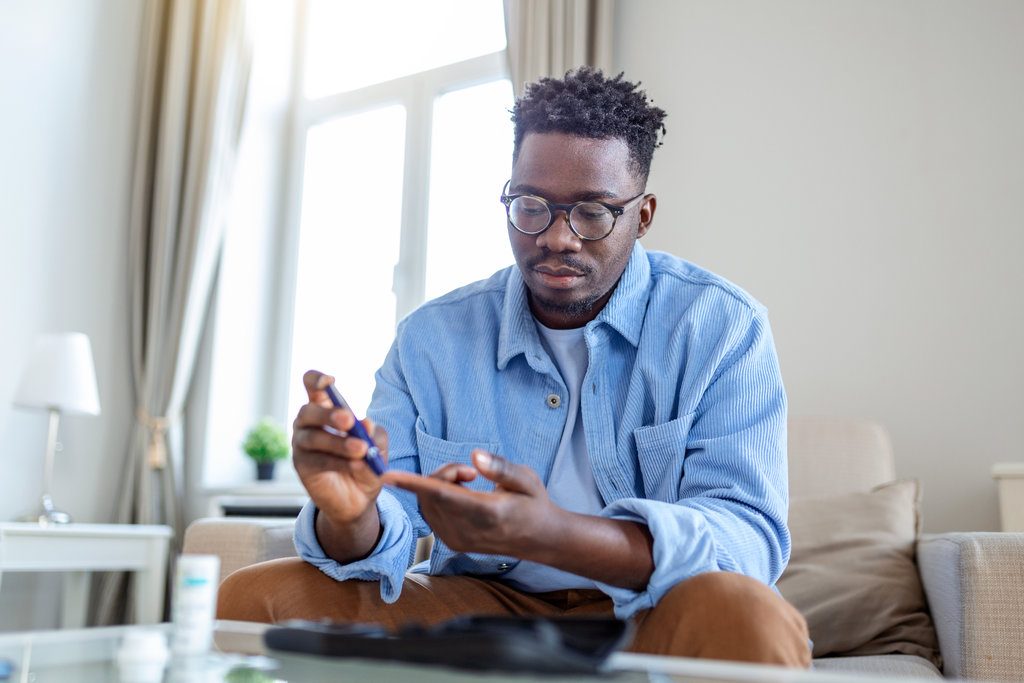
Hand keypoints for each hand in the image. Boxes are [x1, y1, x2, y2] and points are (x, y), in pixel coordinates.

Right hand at [292, 370, 388, 528]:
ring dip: (339, 443)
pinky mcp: (302, 466)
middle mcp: (308, 423)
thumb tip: (366, 424)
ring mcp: (302, 444)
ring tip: (361, 449)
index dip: (316, 380)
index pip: (312, 385)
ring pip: (314, 438)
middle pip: (309, 411)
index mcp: (325, 407)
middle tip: (349, 420)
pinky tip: (356, 464)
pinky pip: (318, 460)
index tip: (330, 381)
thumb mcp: (377, 445)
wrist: (359, 498)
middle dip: (329, 414)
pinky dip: (338, 461)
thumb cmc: (366, 461)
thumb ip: (374, 434)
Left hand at [382, 450, 558, 557]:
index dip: (414, 483)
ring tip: (469, 482)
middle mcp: (468, 531)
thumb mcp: (527, 479)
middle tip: (471, 472)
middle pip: (432, 493)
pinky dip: (437, 497)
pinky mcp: (452, 543)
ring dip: (439, 484)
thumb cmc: (534, 503)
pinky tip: (461, 495)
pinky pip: (430, 513)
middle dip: (443, 473)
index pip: (442, 495)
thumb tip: (475, 456)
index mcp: (487, 513)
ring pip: (427, 503)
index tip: (388, 475)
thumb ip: (501, 467)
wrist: (540, 539)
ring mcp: (458, 540)